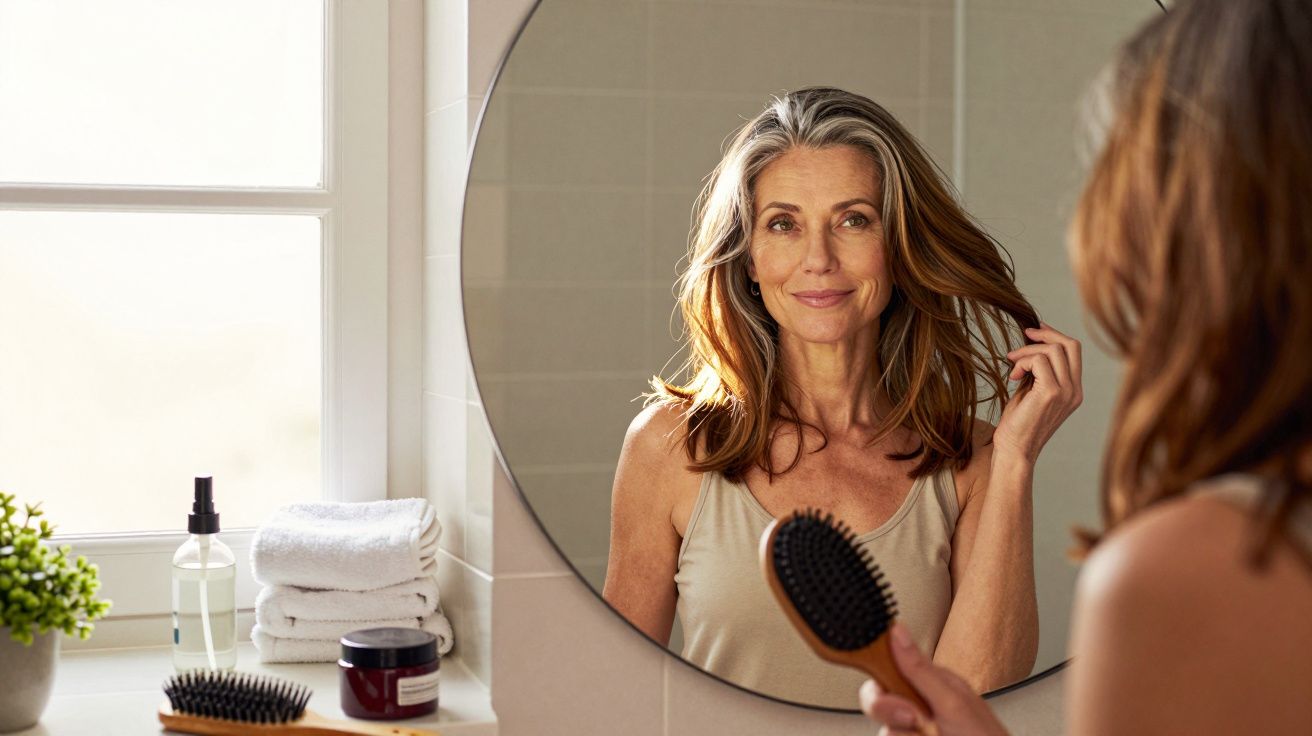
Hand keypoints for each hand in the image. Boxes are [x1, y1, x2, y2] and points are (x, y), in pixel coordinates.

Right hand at [860, 623, 1008, 735]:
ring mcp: (915, 729)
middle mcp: (919, 704)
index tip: (888, 687)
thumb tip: (897, 631)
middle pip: (878, 699)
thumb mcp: (952, 702)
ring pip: (885, 728)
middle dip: (891, 712)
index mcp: (931, 682)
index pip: (888, 665)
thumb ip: (920, 670)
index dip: (880, 674)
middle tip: (915, 719)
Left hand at [992, 322, 1083, 464]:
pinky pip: (1039, 361)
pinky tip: (1013, 376)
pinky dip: (1023, 361)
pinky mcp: (1051, 393)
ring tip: (1012, 365)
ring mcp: (1066, 392)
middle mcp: (1075, 391)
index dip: (1054, 335)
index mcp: (1074, 391)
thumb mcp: (1032, 392)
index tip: (1034, 332)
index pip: (1074, 351)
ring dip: (1027, 351)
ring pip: (1054, 350)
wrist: (1014, 450)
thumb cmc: (1018, 424)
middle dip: (1045, 335)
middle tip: (1023, 336)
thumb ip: (1038, 372)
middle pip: (1070, 345)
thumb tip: (1031, 346)